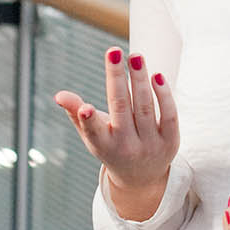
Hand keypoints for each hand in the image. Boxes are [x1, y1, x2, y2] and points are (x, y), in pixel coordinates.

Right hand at [56, 48, 178, 219]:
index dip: (89, 120)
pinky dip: (163, 95)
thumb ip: (76, 113)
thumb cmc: (111, 147)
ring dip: (139, 79)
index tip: (86, 107)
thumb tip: (59, 95)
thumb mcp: (91, 135)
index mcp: (103, 146)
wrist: (141, 177)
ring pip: (144, 106)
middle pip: (121, 108)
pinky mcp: (170, 141)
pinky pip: (169, 115)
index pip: (95, 132)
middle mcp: (126, 147)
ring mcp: (150, 145)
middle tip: (113, 51)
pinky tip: (156, 76)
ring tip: (135, 56)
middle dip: (117, 79)